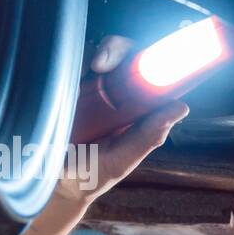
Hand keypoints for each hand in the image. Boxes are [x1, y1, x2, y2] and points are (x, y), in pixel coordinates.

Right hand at [55, 35, 188, 205]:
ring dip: (95, 53)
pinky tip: (68, 74)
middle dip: (116, 48)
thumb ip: (149, 134)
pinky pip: (64, 64)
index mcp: (132, 106)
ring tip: (93, 67)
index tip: (144, 65)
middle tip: (103, 64)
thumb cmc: (93, 173)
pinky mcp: (58, 88)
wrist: (53, 185)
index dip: (149, 58)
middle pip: (118, 54)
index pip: (145, 70)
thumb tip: (180, 107)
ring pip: (92, 53)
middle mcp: (109, 92)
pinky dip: (68, 60)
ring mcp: (83, 87)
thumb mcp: (122, 158)